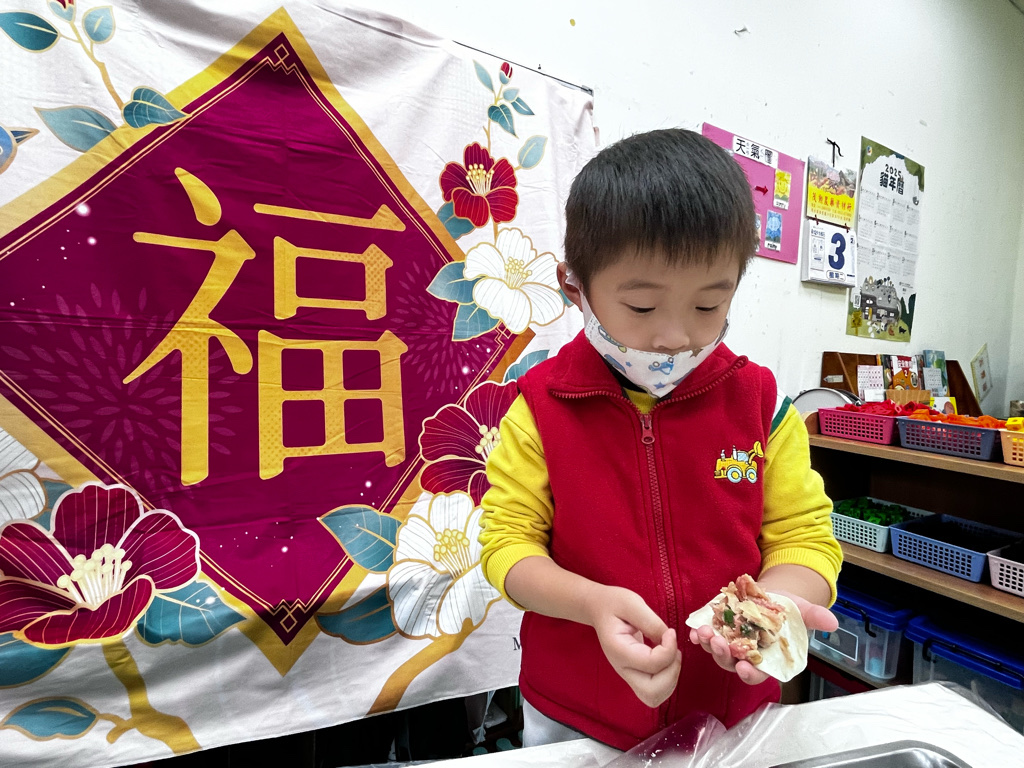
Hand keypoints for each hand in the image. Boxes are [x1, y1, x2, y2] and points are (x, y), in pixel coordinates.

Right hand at [585, 585, 680, 706]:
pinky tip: (667, 660)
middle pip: (651, 692)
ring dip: (671, 679)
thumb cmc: (614, 604)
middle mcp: (622, 668)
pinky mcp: (635, 677)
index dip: (668, 650)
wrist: (599, 609)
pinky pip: (655, 692)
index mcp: (618, 650)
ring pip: (654, 697)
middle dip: (671, 673)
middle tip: (673, 651)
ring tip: (671, 655)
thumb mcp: (632, 603)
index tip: (670, 632)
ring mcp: (628, 676)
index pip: (651, 664)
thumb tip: (668, 639)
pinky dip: (668, 681)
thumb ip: (651, 622)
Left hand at [688, 588, 837, 685]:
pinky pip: (705, 636)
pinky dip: (699, 634)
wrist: (770, 593)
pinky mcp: (717, 630)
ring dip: (708, 644)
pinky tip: (695, 627)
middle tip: (719, 643)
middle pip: (731, 663)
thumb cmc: (787, 608)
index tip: (744, 667)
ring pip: (716, 651)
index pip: (757, 674)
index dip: (750, 673)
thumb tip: (832, 622)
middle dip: (723, 655)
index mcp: (767, 660)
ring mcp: (729, 645)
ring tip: (704, 632)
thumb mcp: (802, 610)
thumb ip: (814, 617)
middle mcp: (746, 657)